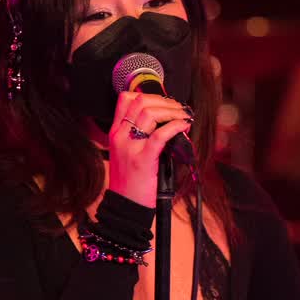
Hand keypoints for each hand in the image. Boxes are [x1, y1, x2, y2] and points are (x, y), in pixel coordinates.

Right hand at [106, 88, 192, 207]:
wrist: (125, 206)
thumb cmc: (129, 181)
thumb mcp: (126, 153)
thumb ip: (138, 136)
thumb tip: (163, 121)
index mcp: (115, 133)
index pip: (125, 99)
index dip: (147, 94)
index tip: (163, 101)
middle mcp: (120, 136)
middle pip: (140, 101)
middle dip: (164, 100)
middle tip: (178, 108)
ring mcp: (130, 147)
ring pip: (150, 114)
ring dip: (172, 111)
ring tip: (183, 116)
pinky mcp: (143, 160)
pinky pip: (159, 135)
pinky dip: (175, 126)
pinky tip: (183, 126)